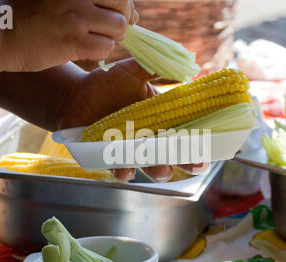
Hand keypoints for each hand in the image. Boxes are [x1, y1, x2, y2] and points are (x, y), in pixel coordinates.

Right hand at [0, 0, 137, 71]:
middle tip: (109, 30)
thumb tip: (134, 15)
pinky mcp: (74, 41)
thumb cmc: (27, 15)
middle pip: (122, 6)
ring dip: (110, 38)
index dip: (123, 5)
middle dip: (122, 20)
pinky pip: (106, 48)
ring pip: (118, 29)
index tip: (119, 15)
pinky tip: (85, 50)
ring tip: (93, 40)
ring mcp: (77, 17)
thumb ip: (89, 0)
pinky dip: (100, 52)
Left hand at [56, 58, 208, 181]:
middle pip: (177, 155)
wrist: (75, 95)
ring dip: (160, 171)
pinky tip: (125, 169)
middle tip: (196, 163)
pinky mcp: (112, 157)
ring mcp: (133, 150)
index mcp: (162, 119)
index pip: (187, 134)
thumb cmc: (106, 83)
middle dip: (189, 163)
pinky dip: (124, 171)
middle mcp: (151, 138)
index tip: (210, 148)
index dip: (201, 144)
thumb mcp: (132, 71)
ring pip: (152, 167)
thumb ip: (157, 69)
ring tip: (162, 168)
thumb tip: (187, 67)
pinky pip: (121, 170)